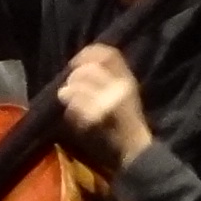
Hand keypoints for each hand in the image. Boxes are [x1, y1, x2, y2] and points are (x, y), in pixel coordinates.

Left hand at [53, 44, 153, 173]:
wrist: (135, 147)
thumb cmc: (125, 120)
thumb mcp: (120, 92)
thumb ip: (103, 78)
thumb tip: (78, 67)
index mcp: (127, 78)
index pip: (109, 54)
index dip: (89, 53)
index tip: (75, 62)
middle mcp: (122, 86)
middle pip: (90, 70)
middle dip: (75, 76)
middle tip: (68, 85)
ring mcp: (113, 100)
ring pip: (81, 87)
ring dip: (69, 91)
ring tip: (65, 96)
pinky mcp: (102, 115)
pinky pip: (79, 106)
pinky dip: (72, 109)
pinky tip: (71, 113)